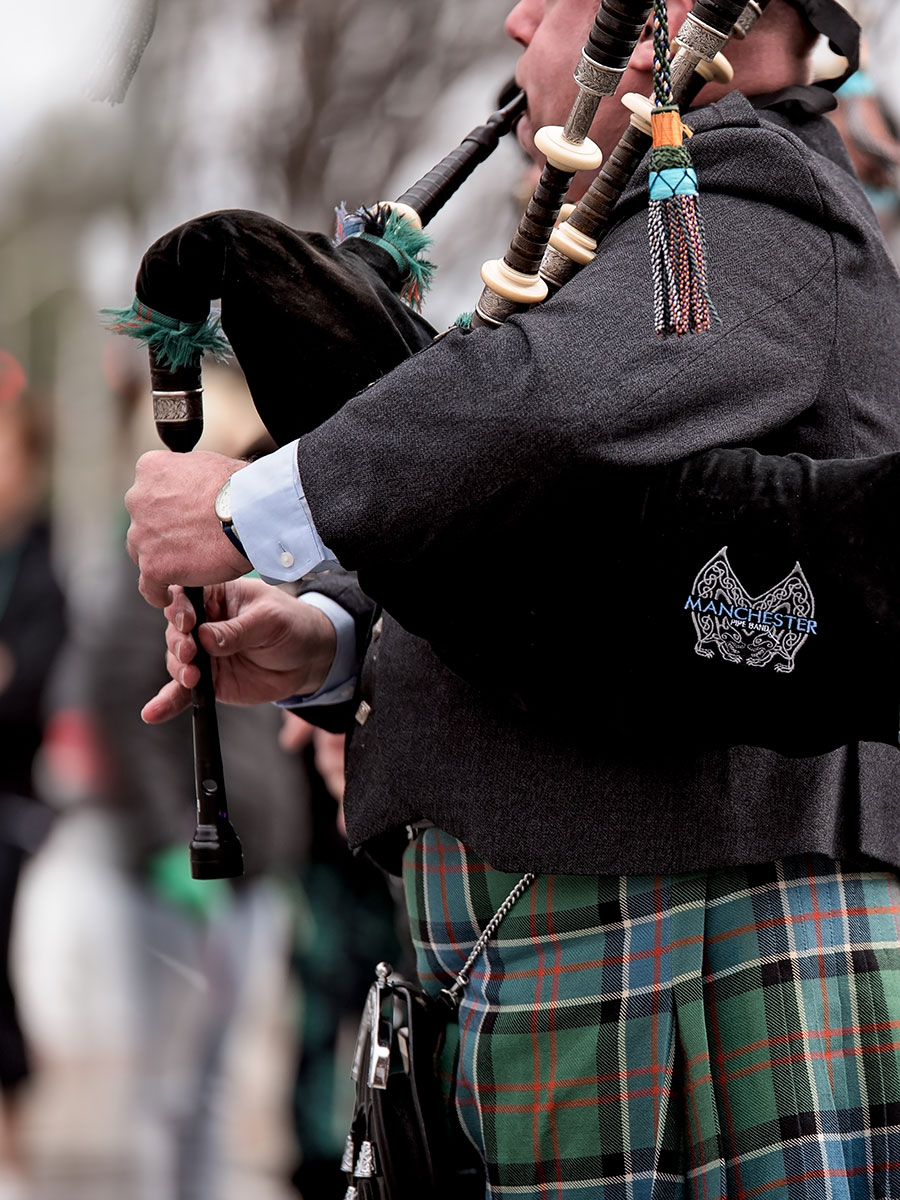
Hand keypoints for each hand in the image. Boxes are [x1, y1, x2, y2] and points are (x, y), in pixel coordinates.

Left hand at [125, 450, 250, 607]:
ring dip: (161, 560)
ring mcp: (143, 534)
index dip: (166, 510)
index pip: (148, 494)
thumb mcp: (204, 465)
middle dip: (160, 534)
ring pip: (143, 554)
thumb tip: (192, 489)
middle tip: (188, 543)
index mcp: (150, 469)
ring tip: (185, 568)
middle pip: (142, 525)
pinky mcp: (153, 565)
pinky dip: (158, 593)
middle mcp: (138, 498)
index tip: (182, 520)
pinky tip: (169, 594)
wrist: (252, 512)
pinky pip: (149, 586)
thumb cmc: (241, 489)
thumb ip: (186, 477)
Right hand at [142, 579, 336, 723]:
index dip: (180, 608)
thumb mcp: (269, 621)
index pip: (186, 597)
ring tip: (190, 677)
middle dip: (178, 642)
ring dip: (178, 669)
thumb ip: (237, 630)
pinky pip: (182, 691)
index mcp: (216, 596)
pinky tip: (153, 713)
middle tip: (189, 652)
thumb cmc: (291, 626)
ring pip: (177, 660)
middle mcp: (203, 623)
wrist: (307, 660)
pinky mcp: (208, 680)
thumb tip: (205, 638)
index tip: (186, 622)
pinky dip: (168, 702)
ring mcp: (203, 653)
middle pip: (176, 630)